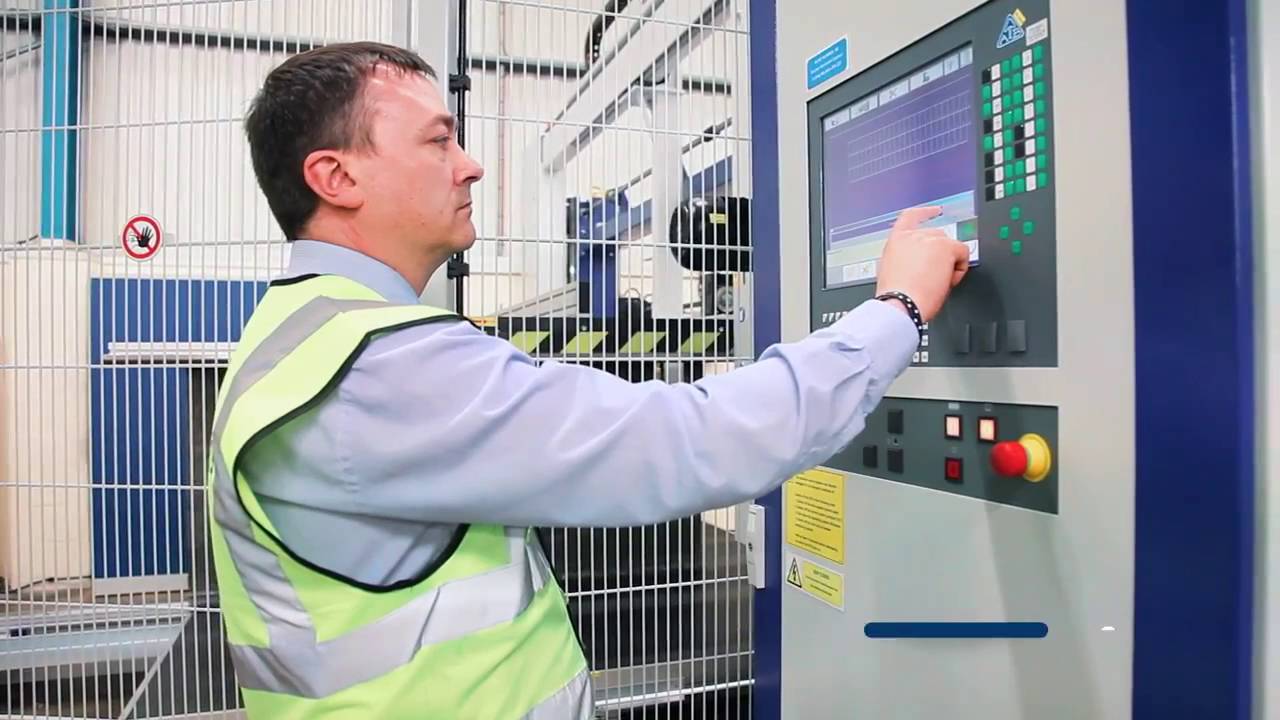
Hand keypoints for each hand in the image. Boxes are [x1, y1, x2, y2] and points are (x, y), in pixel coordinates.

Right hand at [874, 206, 970, 320]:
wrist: (900, 304)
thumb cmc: (896, 297)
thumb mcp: (892, 273)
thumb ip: (905, 260)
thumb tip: (918, 265)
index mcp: (896, 241)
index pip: (911, 216)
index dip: (925, 212)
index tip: (935, 211)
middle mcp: (912, 236)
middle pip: (938, 235)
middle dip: (942, 253)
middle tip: (935, 276)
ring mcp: (929, 239)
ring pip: (950, 246)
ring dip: (949, 264)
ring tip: (937, 283)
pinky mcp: (945, 247)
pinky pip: (963, 253)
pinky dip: (960, 269)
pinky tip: (947, 282)